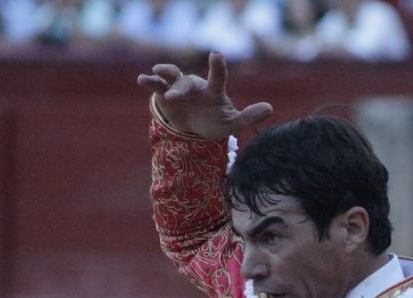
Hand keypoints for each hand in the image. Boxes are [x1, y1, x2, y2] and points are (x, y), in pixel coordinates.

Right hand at [137, 52, 272, 139]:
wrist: (195, 127)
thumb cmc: (215, 122)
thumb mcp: (232, 124)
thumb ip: (248, 117)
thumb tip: (270, 108)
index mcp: (213, 92)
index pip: (217, 79)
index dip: (217, 68)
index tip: (216, 55)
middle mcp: (196, 86)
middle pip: (189, 82)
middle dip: (181, 88)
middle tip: (174, 97)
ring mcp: (179, 88)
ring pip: (171, 77)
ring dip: (163, 76)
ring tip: (154, 73)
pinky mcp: (164, 95)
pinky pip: (156, 85)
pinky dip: (149, 81)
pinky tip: (142, 79)